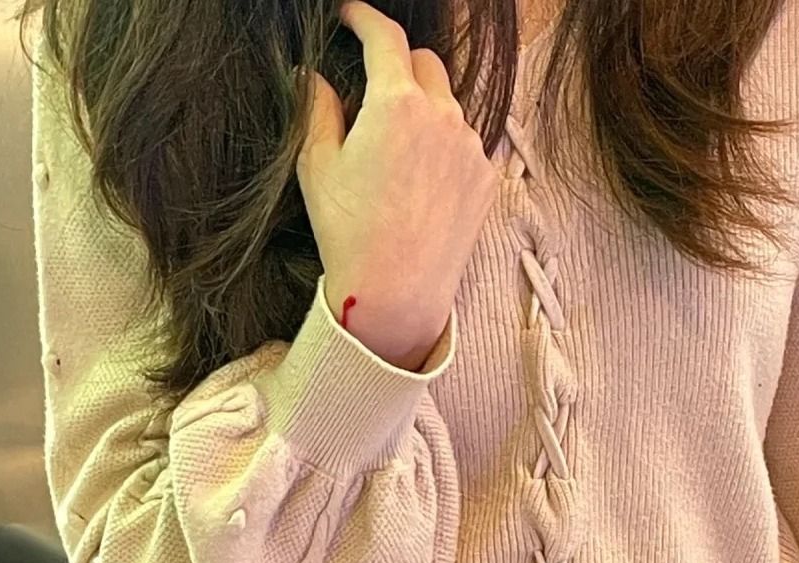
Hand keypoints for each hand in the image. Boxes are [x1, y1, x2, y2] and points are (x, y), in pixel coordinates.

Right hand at [295, 0, 498, 369]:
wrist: (396, 299)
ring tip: (396, 154)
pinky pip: (464, 144)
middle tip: (372, 92)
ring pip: (448, 104)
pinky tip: (420, 183)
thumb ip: (316, 110)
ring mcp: (470, 147)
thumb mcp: (317, 170)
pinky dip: (443, 148)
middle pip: (425, 62)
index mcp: (396, 105)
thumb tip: (312, 75)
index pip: (385, 37)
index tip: (350, 16)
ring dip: (423, 110)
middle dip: (398, 66)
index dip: (364, 18)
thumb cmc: (349, 237)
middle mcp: (442, 116)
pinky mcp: (486, 178)